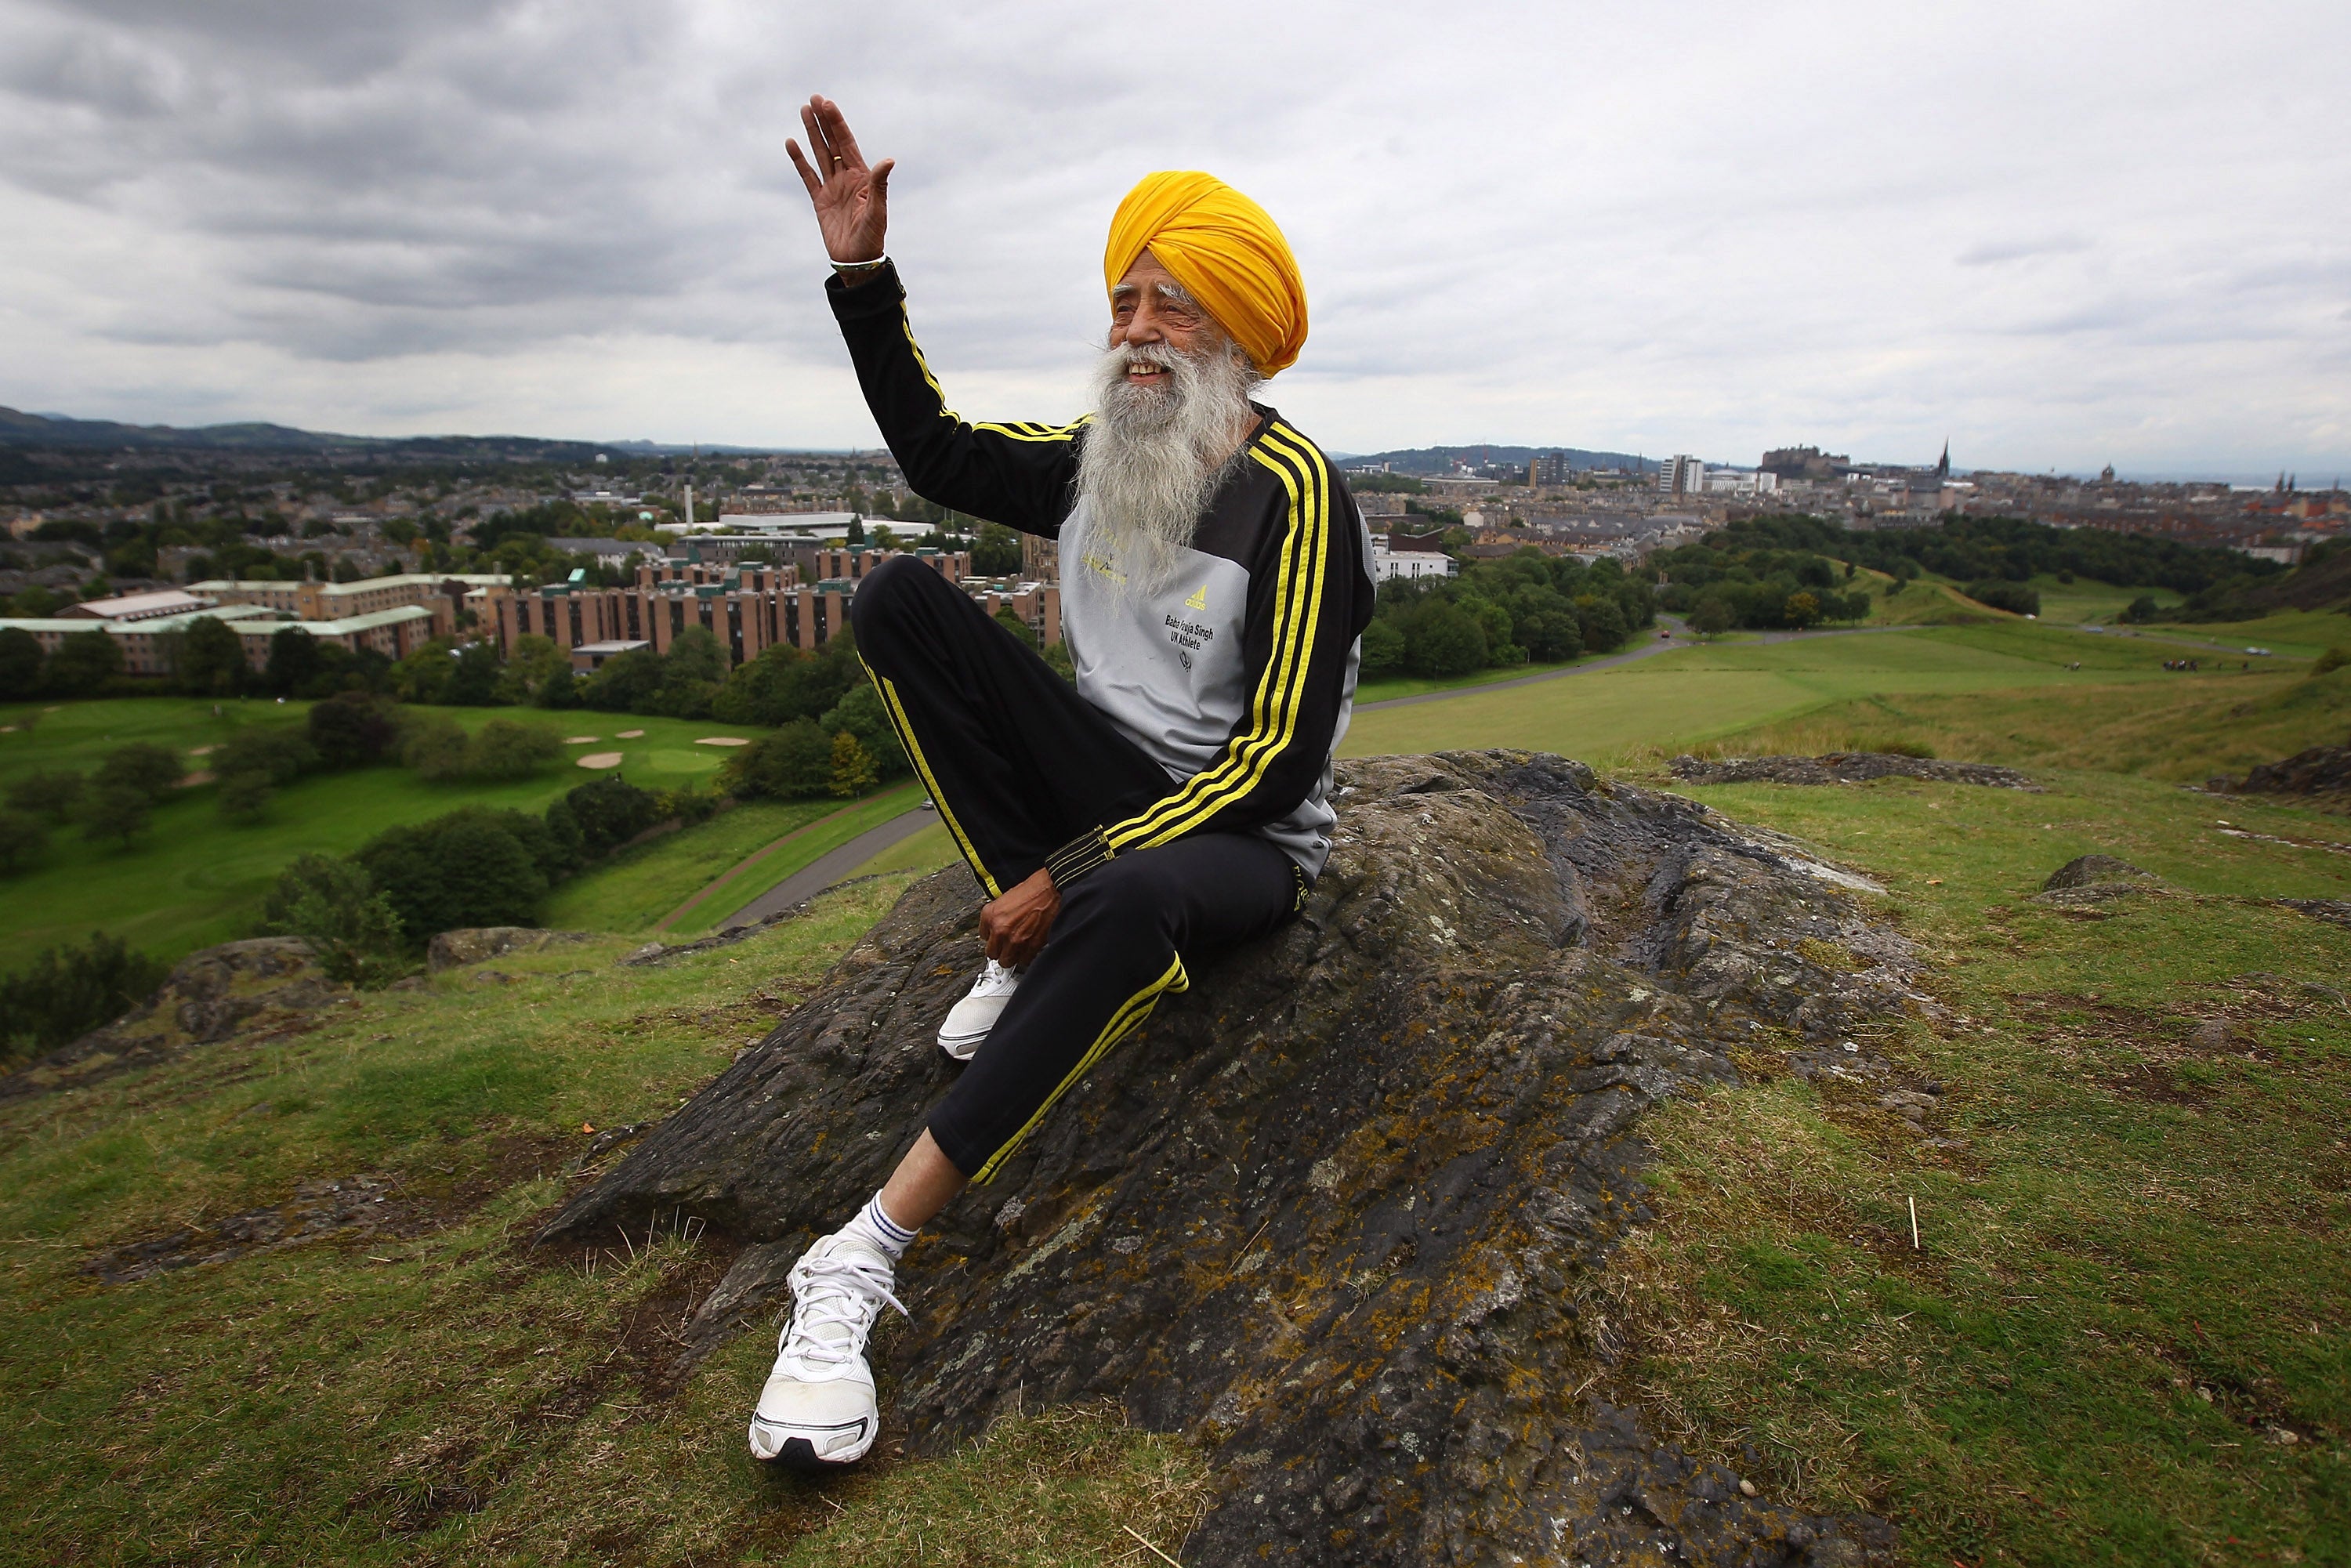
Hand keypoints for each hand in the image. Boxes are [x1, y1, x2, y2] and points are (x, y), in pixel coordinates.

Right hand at [786, 95, 893, 265]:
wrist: (857, 260)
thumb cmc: (872, 237)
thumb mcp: (877, 210)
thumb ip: (879, 185)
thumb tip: (888, 160)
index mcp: (862, 177)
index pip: (846, 143)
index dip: (837, 123)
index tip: (827, 104)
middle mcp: (846, 178)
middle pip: (832, 143)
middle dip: (823, 121)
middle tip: (813, 99)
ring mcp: (832, 188)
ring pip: (820, 154)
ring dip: (812, 133)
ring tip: (803, 111)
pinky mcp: (819, 200)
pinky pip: (807, 176)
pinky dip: (799, 160)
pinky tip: (791, 143)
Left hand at [979, 868, 1058, 967]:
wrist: (1053, 889)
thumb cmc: (1034, 890)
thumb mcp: (1007, 898)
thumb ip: (999, 916)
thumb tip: (997, 927)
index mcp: (990, 915)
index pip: (983, 937)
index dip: (993, 937)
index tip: (997, 937)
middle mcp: (1000, 929)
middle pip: (992, 953)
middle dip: (1000, 950)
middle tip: (1006, 947)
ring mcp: (1015, 939)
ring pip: (1007, 961)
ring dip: (1012, 956)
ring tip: (1017, 949)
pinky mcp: (1031, 946)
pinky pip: (1024, 960)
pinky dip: (1027, 957)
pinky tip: (1028, 948)